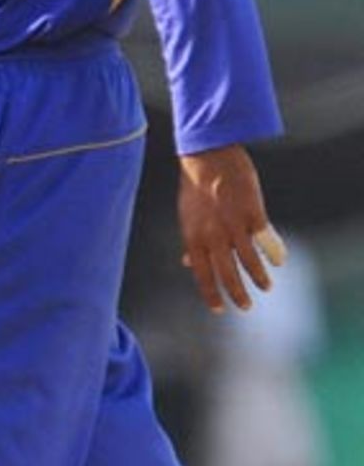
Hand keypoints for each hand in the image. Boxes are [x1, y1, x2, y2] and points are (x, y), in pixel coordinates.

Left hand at [177, 145, 284, 313]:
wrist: (208, 157)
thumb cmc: (195, 187)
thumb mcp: (187, 217)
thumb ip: (190, 241)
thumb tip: (186, 263)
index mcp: (194, 238)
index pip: (202, 275)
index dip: (210, 294)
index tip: (218, 309)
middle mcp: (213, 236)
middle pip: (227, 274)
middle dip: (237, 294)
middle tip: (246, 307)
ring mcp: (234, 226)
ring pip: (249, 261)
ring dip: (258, 278)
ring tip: (266, 288)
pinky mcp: (253, 214)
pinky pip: (266, 240)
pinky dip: (274, 252)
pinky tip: (280, 260)